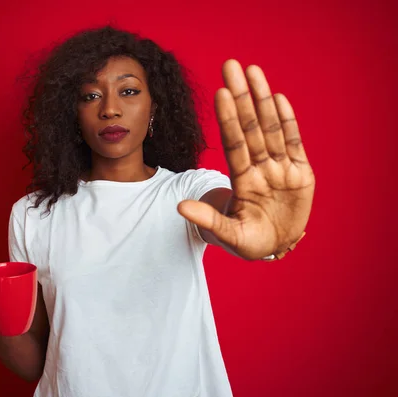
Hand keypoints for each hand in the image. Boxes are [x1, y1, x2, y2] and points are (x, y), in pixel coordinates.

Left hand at [178, 59, 314, 259]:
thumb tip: (179, 207)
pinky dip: (288, 122)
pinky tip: (278, 99)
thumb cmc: (249, 241)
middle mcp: (260, 167)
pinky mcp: (301, 173)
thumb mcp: (229, 234)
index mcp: (242, 180)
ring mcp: (280, 168)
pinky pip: (294, 143)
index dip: (228, 119)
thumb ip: (207, 219)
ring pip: (271, 128)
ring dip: (263, 100)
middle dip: (242, 97)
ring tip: (254, 71)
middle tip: (230, 66)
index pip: (233, 143)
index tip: (219, 93)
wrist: (275, 246)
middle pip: (250, 127)